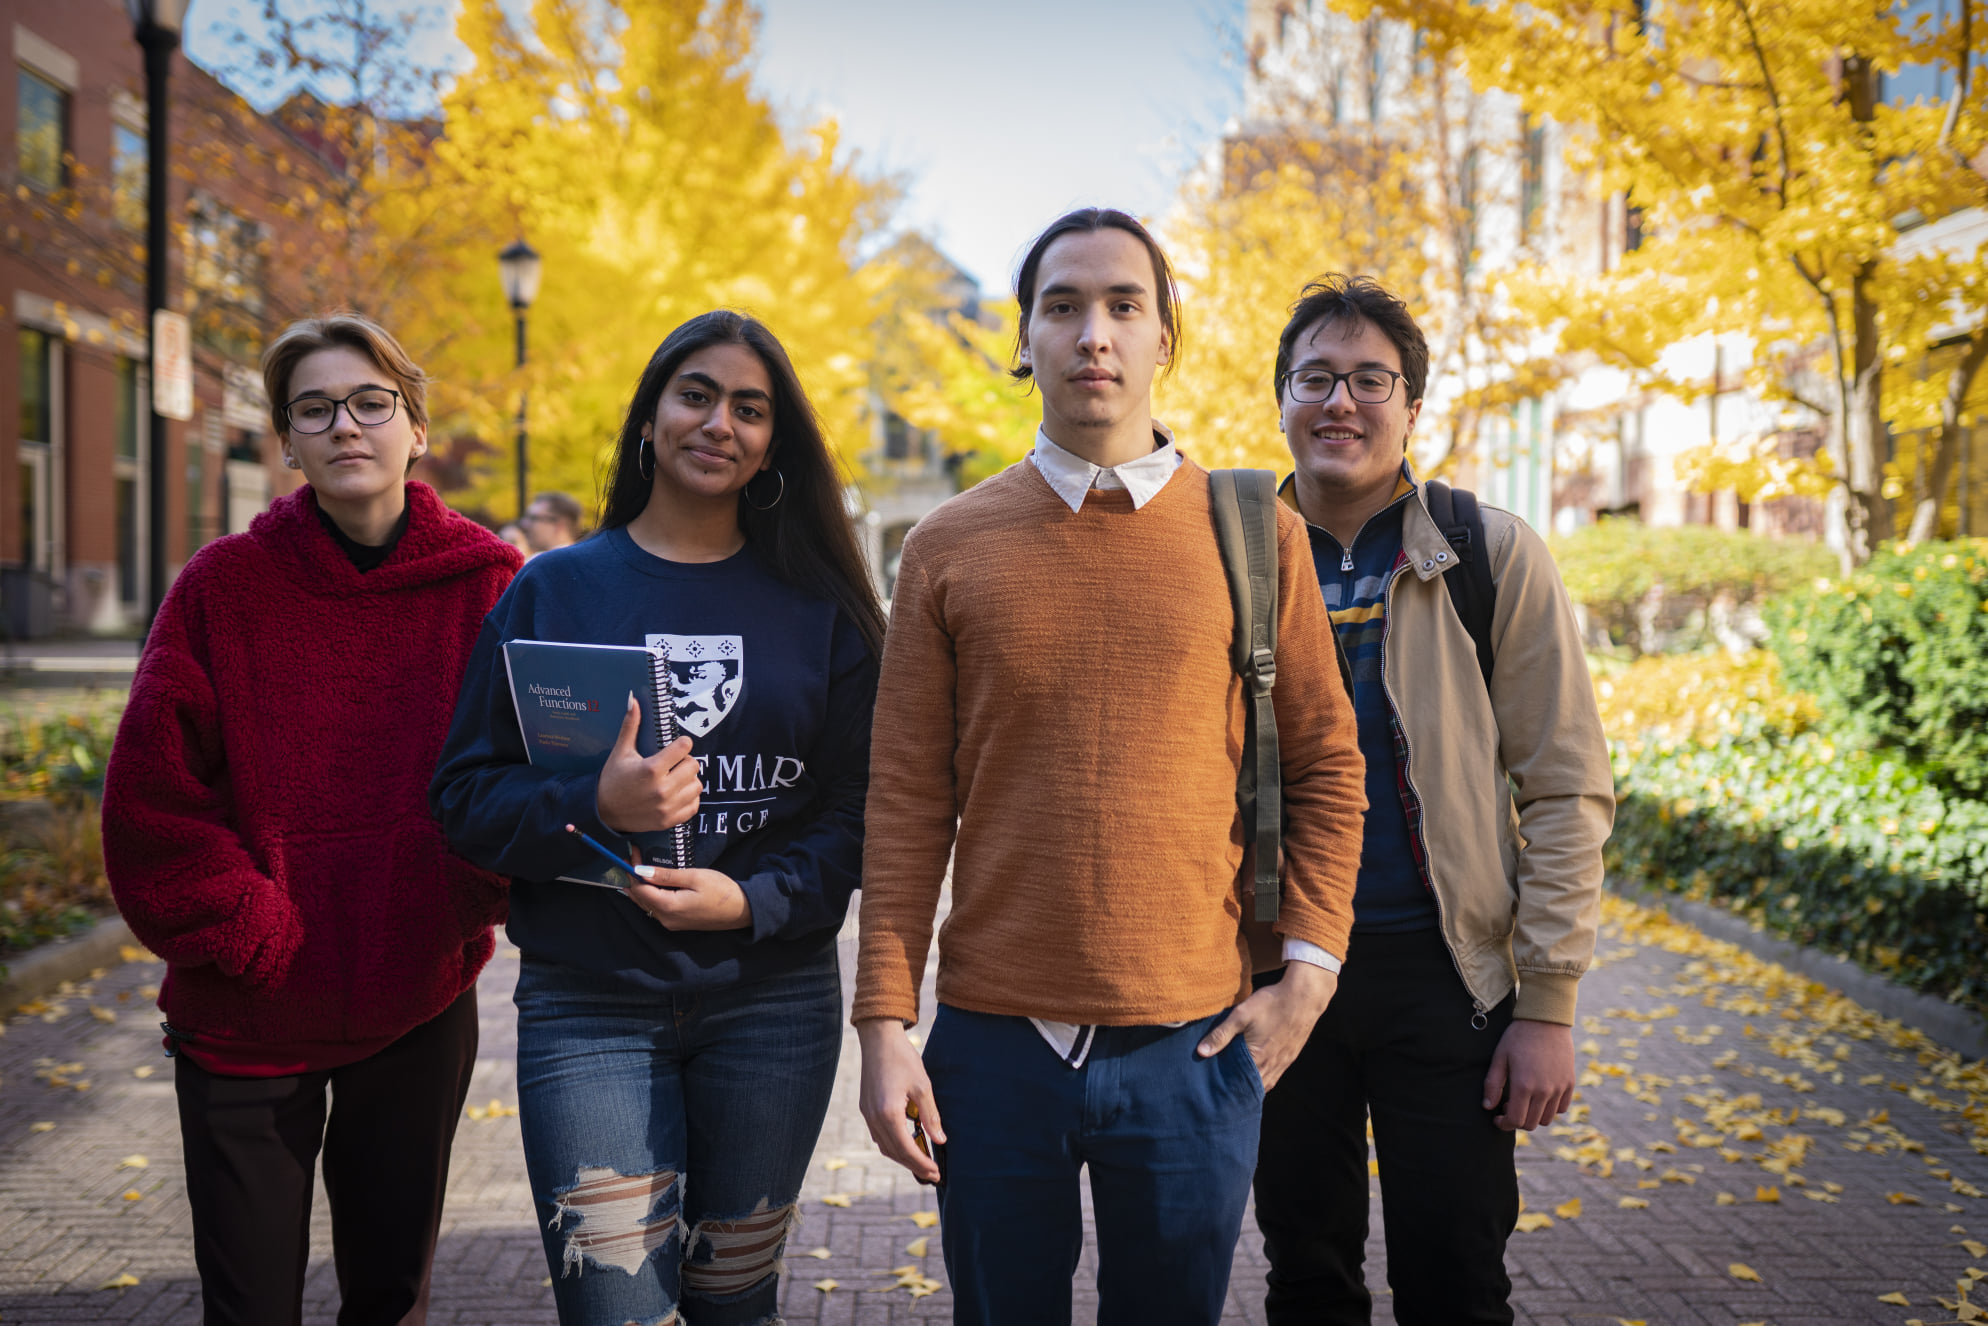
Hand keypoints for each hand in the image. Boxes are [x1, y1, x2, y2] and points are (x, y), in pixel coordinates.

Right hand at [596, 694, 699, 834]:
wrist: (604, 812)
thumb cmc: (613, 779)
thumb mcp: (621, 752)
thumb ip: (630, 726)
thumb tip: (633, 699)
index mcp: (651, 769)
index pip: (684, 747)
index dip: (681, 744)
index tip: (675, 746)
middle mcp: (662, 789)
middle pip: (694, 765)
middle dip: (685, 761)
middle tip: (673, 764)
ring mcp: (667, 807)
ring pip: (697, 785)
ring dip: (689, 780)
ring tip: (675, 778)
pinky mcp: (669, 820)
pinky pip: (694, 805)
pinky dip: (689, 798)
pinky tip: (677, 793)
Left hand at [626, 861, 750, 930]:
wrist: (742, 910)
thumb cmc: (721, 891)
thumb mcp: (694, 877)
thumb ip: (666, 875)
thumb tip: (641, 871)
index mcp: (668, 907)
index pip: (640, 889)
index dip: (632, 870)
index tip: (632, 852)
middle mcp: (665, 919)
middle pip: (640, 899)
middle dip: (633, 878)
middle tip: (632, 857)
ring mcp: (671, 923)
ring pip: (646, 905)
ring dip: (640, 887)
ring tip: (637, 867)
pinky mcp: (677, 923)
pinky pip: (656, 909)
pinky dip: (649, 895)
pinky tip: (650, 884)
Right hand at [857, 1018, 943, 1183]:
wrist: (879, 1039)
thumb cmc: (903, 1059)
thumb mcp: (923, 1086)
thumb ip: (931, 1116)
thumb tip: (940, 1140)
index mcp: (888, 1113)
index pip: (906, 1149)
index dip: (922, 1164)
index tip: (936, 1173)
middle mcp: (874, 1118)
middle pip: (894, 1152)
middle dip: (914, 1166)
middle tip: (932, 1174)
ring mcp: (867, 1114)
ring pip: (884, 1146)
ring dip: (903, 1157)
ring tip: (922, 1162)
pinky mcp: (866, 1108)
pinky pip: (878, 1135)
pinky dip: (893, 1145)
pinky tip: (906, 1144)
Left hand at [1194, 960, 1336, 1090]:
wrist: (1305, 996)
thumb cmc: (1272, 1003)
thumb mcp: (1241, 1015)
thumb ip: (1221, 1034)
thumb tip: (1201, 1052)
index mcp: (1258, 1058)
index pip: (1239, 1083)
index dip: (1228, 1088)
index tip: (1216, 1090)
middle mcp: (1273, 1065)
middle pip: (1253, 1087)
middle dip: (1239, 1089)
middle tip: (1225, 1089)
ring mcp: (1284, 1061)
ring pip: (1267, 1083)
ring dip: (1253, 1084)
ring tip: (1239, 1082)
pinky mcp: (1291, 1055)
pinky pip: (1276, 1075)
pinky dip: (1265, 1077)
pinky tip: (1258, 1071)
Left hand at [1483, 1018, 1575, 1130]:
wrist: (1545, 1020)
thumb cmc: (1518, 1037)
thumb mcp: (1500, 1057)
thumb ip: (1493, 1084)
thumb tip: (1488, 1106)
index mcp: (1524, 1085)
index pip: (1515, 1120)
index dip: (1504, 1124)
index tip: (1498, 1119)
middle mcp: (1544, 1091)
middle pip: (1531, 1124)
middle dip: (1517, 1121)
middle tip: (1508, 1107)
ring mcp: (1559, 1088)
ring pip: (1547, 1119)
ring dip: (1533, 1116)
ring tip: (1524, 1101)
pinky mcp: (1570, 1083)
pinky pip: (1562, 1108)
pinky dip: (1550, 1109)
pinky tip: (1540, 1096)